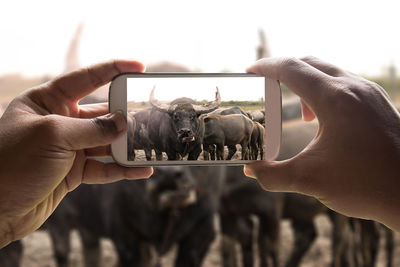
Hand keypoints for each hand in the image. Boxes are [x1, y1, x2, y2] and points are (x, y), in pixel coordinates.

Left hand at [0, 60, 152, 247]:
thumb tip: (123, 123)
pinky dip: (122, 169)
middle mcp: (59, 122)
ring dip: (127, 146)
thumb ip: (92, 129)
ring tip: (150, 145)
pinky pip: (104, 167)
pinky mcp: (73, 172)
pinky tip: (141, 170)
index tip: (138, 67)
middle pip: (101, 113)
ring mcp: (68, 148)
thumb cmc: (12, 163)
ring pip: (106, 142)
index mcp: (47, 101)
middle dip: (125, 116)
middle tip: (150, 117)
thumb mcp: (53, 136)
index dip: (113, 70)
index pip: (85, 78)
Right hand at [244, 57, 399, 230]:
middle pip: (309, 63)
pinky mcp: (378, 102)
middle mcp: (354, 87)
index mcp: (335, 99)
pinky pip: (344, 84)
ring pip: (329, 72)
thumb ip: (272, 175)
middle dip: (283, 71)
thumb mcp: (310, 180)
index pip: (291, 69)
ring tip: (299, 113)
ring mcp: (370, 93)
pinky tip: (323, 120)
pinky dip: (325, 91)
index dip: (266, 67)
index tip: (249, 72)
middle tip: (266, 87)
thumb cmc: (366, 184)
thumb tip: (249, 170)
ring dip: (306, 83)